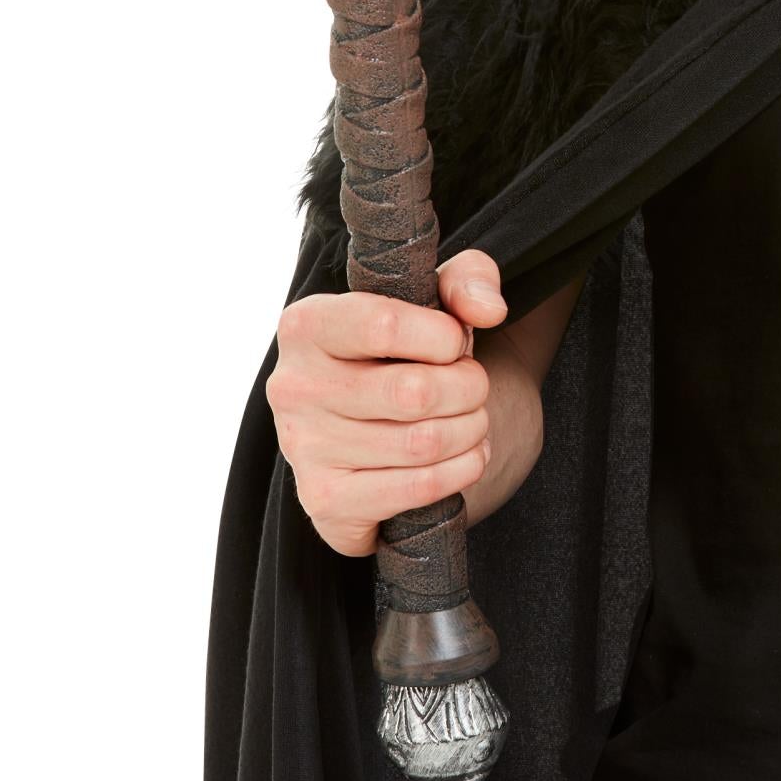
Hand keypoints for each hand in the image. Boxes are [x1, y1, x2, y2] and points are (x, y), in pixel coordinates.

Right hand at [266, 249, 509, 556]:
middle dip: (469, 387)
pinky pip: (417, 489)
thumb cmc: (407, 345)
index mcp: (306, 325)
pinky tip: (468, 455)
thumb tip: (488, 309)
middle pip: (413, 391)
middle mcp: (292, 386)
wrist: (376, 420)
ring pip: (422, 443)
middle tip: (475, 385)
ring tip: (473, 418)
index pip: (385, 325)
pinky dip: (462, 470)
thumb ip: (468, 280)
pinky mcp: (326, 501)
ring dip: (472, 430)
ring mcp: (303, 449)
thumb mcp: (435, 294)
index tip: (457, 342)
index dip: (444, 337)